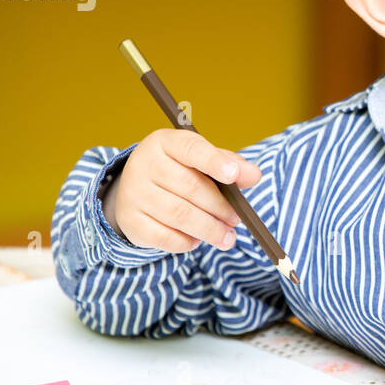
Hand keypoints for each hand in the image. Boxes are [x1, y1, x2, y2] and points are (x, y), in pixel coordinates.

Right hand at [104, 129, 261, 251]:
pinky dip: (186, 242)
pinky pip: (164, 236)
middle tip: (236, 220)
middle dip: (219, 207)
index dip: (214, 162)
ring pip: (179, 215)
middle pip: (190, 188)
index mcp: (165, 142)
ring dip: (209, 229)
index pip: (192, 149)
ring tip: (226, 237)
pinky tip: (197, 241)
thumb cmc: (179, 171)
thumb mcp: (202, 161)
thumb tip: (254, 175)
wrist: (136, 190)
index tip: (233, 175)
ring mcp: (134, 192)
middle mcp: (145, 164)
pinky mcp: (130, 219)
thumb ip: (230, 164)